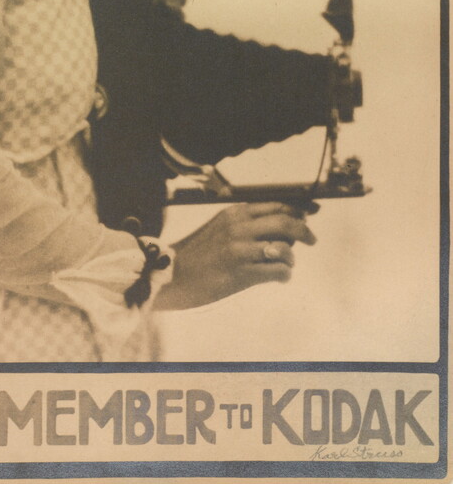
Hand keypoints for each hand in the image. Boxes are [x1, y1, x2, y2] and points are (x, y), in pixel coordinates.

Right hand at [155, 202, 316, 309]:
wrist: (173, 274)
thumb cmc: (198, 254)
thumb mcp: (220, 228)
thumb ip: (246, 224)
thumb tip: (280, 229)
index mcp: (235, 213)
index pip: (276, 206)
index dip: (297, 212)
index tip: (308, 218)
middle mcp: (240, 227)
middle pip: (286, 223)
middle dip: (304, 232)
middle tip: (311, 240)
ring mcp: (241, 250)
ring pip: (285, 249)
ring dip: (290, 258)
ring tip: (284, 265)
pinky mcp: (242, 273)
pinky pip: (278, 272)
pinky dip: (284, 275)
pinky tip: (279, 278)